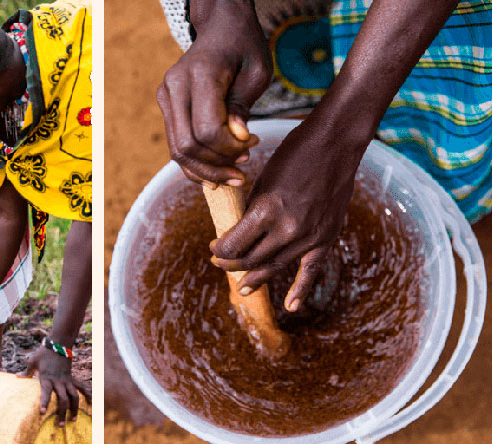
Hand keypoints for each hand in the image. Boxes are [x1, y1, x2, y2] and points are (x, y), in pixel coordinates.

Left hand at [20, 346, 90, 426]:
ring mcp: (66, 380)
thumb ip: (26, 371)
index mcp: (47, 377)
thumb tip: (17, 376)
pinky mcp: (71, 377)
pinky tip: (91, 401)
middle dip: (62, 412)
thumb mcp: (32, 361)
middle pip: (63, 399)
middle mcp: (58, 381)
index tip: (42, 413)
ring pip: (74, 396)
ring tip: (73, 419)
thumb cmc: (44, 352)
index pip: (45, 392)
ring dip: (74, 409)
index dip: (44, 402)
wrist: (59, 343)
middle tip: (61, 425)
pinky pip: (81, 386)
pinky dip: (87, 393)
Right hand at [157, 2, 270, 184]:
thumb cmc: (244, 47)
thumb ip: (243, 106)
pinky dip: (195, 162)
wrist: (220, 27)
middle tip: (243, 168)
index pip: (206, 130)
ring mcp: (166, 96)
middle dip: (217, 165)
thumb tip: (237, 138)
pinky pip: (175, 143)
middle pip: (187, 146)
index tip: (253, 144)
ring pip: (177, 150)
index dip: (229, 149)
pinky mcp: (166, 105)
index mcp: (200, 75)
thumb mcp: (257, 71)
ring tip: (232, 175)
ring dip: (205, 170)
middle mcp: (175, 86)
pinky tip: (215, 170)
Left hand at [209, 120, 367, 310]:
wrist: (335, 143)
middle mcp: (288, 229)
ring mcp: (309, 236)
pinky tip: (291, 306)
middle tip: (220, 263)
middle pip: (251, 260)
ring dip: (255, 277)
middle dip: (231, 264)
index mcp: (266, 211)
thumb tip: (236, 232)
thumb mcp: (262, 180)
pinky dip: (300, 290)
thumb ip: (251, 211)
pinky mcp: (326, 237)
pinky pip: (311, 270)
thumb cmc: (293, 154)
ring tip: (242, 287)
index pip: (233, 245)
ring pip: (275, 267)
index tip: (213, 248)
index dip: (219, 250)